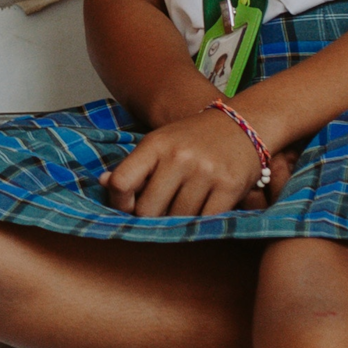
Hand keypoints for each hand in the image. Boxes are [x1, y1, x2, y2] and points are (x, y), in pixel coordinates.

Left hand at [101, 109, 271, 219]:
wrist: (244, 124)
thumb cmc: (194, 138)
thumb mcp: (160, 142)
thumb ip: (134, 165)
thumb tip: (103, 182)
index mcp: (156, 144)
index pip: (121, 182)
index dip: (119, 203)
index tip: (128, 207)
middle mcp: (179, 157)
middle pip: (149, 210)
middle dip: (152, 217)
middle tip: (160, 212)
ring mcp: (206, 172)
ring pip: (178, 219)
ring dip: (178, 221)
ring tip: (184, 208)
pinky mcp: (230, 186)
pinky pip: (205, 220)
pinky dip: (201, 223)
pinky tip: (202, 211)